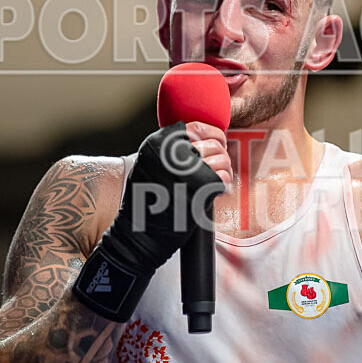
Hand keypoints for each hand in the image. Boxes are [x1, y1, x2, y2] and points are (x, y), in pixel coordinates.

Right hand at [72, 122, 225, 321]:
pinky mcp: (199, 189)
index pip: (197, 128)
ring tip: (217, 179)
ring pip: (222, 160)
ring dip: (225, 169)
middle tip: (219, 166)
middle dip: (222, 154)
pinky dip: (224, 184)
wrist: (136, 234)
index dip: (213, 134)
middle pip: (214, 143)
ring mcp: (187, 170)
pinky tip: (217, 190)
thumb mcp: (149, 165)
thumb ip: (171, 151)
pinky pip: (223, 179)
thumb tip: (201, 142)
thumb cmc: (142, 203)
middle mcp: (174, 153)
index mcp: (160, 144)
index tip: (217, 143)